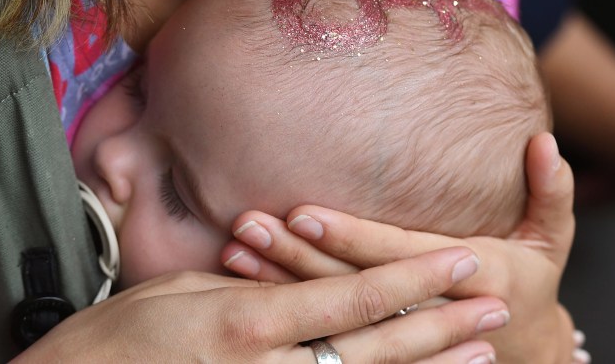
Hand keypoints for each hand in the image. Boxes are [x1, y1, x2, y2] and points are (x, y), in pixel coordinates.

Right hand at [15, 248, 506, 362]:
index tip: (458, 260)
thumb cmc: (119, 335)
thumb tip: (294, 283)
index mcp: (248, 319)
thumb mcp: (181, 291)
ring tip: (478, 358)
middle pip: (372, 347)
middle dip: (439, 327)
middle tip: (494, 307)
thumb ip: (248, 289)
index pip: (349, 296)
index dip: (410, 278)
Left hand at [223, 133, 580, 362]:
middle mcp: (422, 312)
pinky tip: (243, 280)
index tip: (303, 212)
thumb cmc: (528, 284)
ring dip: (276, 282)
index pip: (396, 259)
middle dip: (295, 259)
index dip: (351, 238)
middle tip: (247, 226)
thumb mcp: (549, 242)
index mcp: (465, 281)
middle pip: (349, 288)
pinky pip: (323, 327)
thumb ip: (549, 194)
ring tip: (233, 250)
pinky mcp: (373, 339)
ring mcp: (393, 333)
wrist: (519, 348)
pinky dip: (283, 305)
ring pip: (327, 314)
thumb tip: (545, 142)